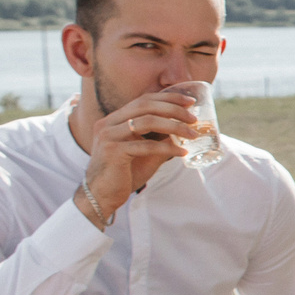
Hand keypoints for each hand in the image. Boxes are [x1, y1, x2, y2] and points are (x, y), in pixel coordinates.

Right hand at [76, 89, 198, 225]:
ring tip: (193, 134)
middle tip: (193, 117)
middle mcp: (108, 123)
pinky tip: (182, 152)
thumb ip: (160, 139)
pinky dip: (168, 148)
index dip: (168, 98)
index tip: (189, 101)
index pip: (143, 100)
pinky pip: (146, 146)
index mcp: (114, 119)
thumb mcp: (145, 151)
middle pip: (145, 106)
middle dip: (173, 109)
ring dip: (174, 126)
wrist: (101, 196)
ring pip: (147, 121)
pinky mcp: (112, 151)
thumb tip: (186, 130)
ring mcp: (108, 136)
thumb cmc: (124, 174)